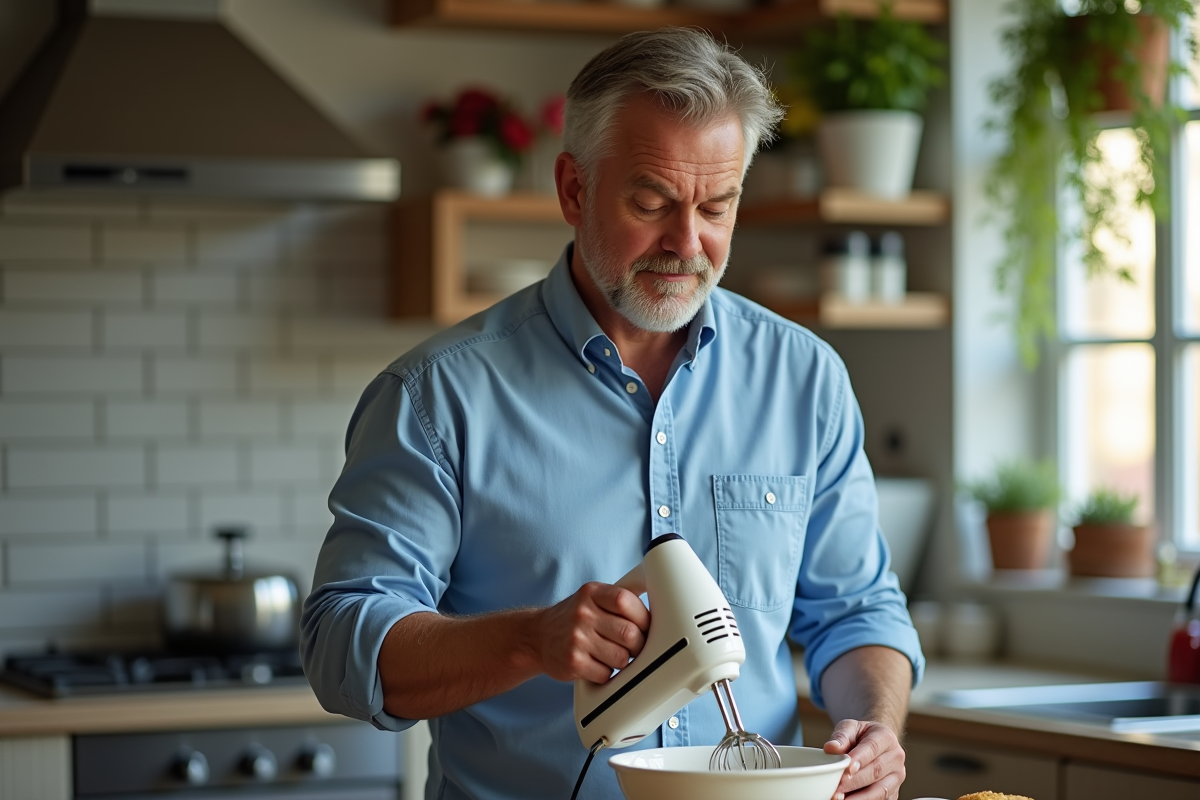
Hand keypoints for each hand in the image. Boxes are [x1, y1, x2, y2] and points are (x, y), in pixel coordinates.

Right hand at [532, 582, 649, 683]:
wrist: (537, 636)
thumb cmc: (574, 617)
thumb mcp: (592, 597)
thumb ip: (620, 600)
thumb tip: (660, 609)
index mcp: (592, 592)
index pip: (627, 602)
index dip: (643, 618)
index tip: (645, 626)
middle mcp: (582, 613)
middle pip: (630, 634)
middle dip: (638, 645)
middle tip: (634, 646)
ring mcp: (576, 638)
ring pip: (622, 658)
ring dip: (623, 661)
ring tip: (613, 654)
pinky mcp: (573, 662)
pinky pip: (606, 674)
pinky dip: (607, 673)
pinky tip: (597, 664)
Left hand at [823, 719, 905, 799]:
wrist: (876, 743)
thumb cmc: (861, 735)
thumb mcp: (850, 728)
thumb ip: (841, 737)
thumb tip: (831, 748)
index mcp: (886, 737)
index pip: (872, 748)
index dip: (860, 759)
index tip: (847, 770)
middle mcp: (895, 757)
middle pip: (876, 771)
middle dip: (854, 782)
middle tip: (837, 788)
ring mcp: (896, 776)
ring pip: (880, 790)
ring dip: (859, 797)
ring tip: (840, 798)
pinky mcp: (893, 791)